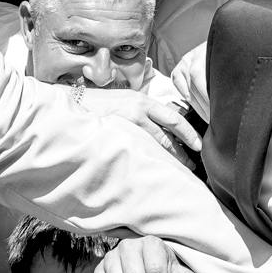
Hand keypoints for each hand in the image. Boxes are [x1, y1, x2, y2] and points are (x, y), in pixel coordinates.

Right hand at [82, 85, 201, 162]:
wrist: (72, 103)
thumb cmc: (98, 105)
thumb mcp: (124, 101)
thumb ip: (142, 113)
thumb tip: (159, 128)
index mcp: (142, 101)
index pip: (173, 117)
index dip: (188, 133)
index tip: (198, 145)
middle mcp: (138, 109)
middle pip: (168, 133)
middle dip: (182, 151)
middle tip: (191, 165)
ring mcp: (128, 122)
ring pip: (155, 144)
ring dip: (169, 158)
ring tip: (178, 171)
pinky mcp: (117, 133)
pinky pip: (139, 149)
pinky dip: (150, 159)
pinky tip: (155, 169)